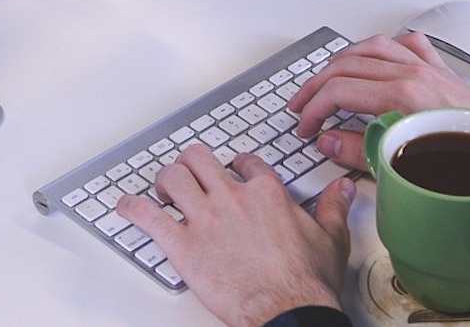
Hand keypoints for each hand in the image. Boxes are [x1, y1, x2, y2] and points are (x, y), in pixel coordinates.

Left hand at [116, 144, 354, 326]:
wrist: (287, 310)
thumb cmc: (306, 281)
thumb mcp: (330, 237)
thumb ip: (333, 207)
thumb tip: (343, 189)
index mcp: (266, 192)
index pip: (245, 162)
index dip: (236, 165)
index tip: (233, 171)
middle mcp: (232, 198)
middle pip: (200, 159)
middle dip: (191, 163)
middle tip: (190, 174)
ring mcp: (205, 219)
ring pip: (173, 178)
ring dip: (164, 181)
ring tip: (163, 190)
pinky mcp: (183, 245)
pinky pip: (147, 216)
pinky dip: (131, 208)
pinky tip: (126, 207)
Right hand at [288, 32, 469, 170]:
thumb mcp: (408, 167)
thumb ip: (362, 151)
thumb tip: (329, 141)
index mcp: (404, 96)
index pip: (340, 91)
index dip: (314, 109)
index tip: (306, 128)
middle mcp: (415, 74)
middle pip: (348, 65)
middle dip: (317, 85)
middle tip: (303, 107)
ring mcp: (429, 68)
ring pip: (372, 47)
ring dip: (342, 61)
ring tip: (326, 78)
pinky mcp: (441, 71)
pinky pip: (406, 45)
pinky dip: (384, 49)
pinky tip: (376, 59)